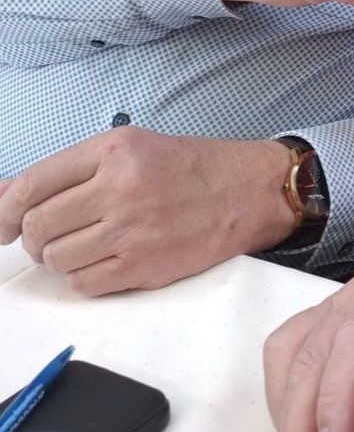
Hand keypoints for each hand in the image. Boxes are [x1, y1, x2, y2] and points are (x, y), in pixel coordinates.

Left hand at [0, 127, 296, 294]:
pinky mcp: (145, 266)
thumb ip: (72, 170)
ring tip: (89, 245)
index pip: (32, 185)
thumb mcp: (134, 148)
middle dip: (37, 238)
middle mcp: (121, 187)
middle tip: (54, 236)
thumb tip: (5, 196)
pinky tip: (109, 260)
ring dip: (62, 258)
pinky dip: (86, 277)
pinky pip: (84, 283)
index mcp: (116, 150)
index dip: (7, 211)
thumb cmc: (193, 168)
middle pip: (39, 227)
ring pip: (57, 259)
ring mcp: (133, 229)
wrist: (251, 190)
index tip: (5, 225)